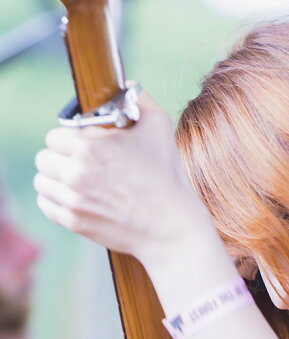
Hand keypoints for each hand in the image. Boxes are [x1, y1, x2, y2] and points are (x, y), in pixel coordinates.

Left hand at [34, 90, 212, 269]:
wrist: (171, 228)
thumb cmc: (167, 177)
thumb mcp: (158, 127)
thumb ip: (139, 98)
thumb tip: (126, 86)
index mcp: (88, 147)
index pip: (55, 136)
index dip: (69, 139)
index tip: (83, 146)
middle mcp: (75, 174)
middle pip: (44, 159)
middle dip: (60, 158)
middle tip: (78, 163)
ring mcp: (74, 201)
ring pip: (41, 183)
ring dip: (55, 180)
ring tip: (74, 181)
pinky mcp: (75, 224)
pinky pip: (46, 207)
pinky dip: (55, 201)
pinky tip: (73, 198)